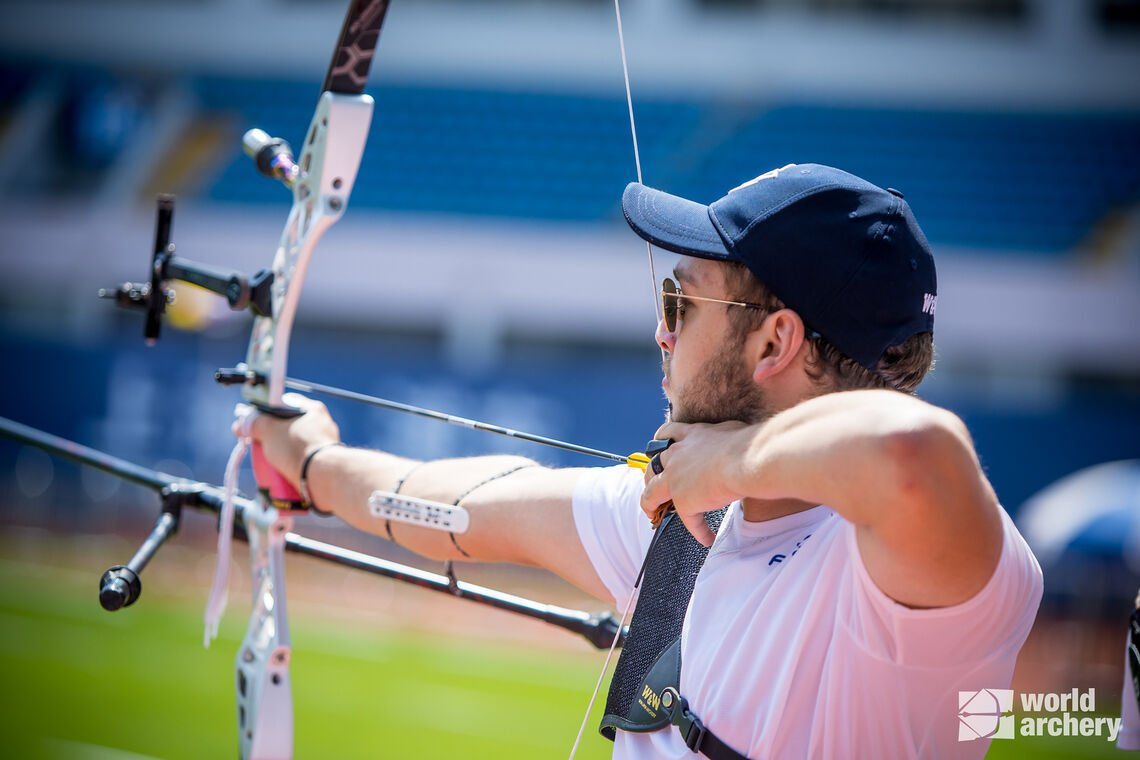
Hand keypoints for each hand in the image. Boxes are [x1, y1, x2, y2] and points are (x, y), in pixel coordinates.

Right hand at [238, 393, 340, 485]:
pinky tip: (283, 472)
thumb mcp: (269, 431)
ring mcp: (325, 443)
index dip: (265, 412)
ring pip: (296, 443)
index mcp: (311, 409)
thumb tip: (241, 425)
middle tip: (261, 445)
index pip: (283, 404)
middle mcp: (322, 423)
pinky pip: (304, 458)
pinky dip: (293, 463)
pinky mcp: (326, 461)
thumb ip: (254, 424)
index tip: (255, 424)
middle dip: (273, 436)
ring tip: (272, 462)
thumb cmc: (297, 449)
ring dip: (282, 452)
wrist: (321, 476)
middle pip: (289, 426)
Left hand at [641, 420, 750, 545]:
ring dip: (651, 504)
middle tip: (651, 485)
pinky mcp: (685, 502)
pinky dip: (699, 531)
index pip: (667, 435)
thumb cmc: (747, 443)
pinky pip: (689, 521)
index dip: (659, 443)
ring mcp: (677, 480)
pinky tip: (707, 539)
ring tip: (655, 513)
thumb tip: (735, 438)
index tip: (657, 450)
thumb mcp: (730, 430)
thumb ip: (724, 435)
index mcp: (690, 436)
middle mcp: (678, 456)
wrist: (746, 459)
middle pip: (652, 466)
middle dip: (649, 477)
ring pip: (652, 493)